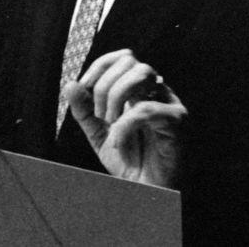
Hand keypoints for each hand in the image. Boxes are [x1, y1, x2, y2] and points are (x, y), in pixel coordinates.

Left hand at [66, 49, 186, 187]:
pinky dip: (125, 124)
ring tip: (110, 122)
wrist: (148, 190)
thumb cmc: (131, 160)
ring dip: (117, 96)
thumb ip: (84, 110)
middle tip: (100, 115)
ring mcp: (169, 102)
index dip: (100, 66)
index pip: (122, 57)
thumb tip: (71, 85)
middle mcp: (155, 90)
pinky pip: (147, 109)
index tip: (84, 87)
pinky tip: (120, 141)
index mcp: (139, 89)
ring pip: (142, 73)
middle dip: (105, 86)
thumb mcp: (98, 133)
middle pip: (130, 61)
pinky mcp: (177, 120)